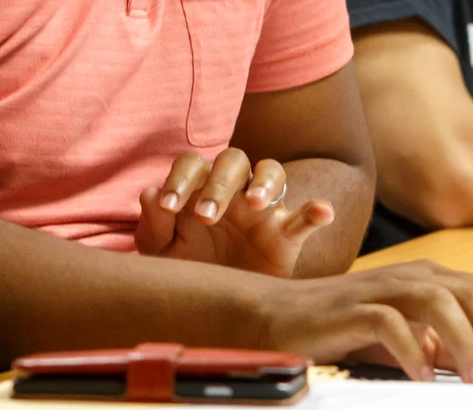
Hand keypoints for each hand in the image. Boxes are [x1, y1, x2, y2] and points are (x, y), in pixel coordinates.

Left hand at [136, 149, 334, 277]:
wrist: (218, 312)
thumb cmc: (188, 272)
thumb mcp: (162, 255)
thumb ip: (153, 225)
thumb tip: (150, 192)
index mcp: (199, 190)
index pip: (193, 165)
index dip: (180, 179)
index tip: (168, 206)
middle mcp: (232, 192)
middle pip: (233, 160)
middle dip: (219, 184)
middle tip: (207, 216)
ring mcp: (262, 211)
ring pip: (271, 171)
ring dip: (264, 182)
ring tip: (255, 204)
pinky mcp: (286, 236)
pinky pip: (304, 216)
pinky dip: (316, 210)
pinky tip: (322, 212)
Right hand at [253, 260, 472, 382]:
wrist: (282, 315)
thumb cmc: (346, 327)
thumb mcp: (406, 336)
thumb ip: (443, 344)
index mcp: (429, 277)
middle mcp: (411, 275)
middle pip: (470, 294)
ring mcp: (382, 287)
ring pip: (438, 302)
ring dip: (463, 341)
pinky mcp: (352, 307)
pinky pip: (389, 322)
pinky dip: (411, 349)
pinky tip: (422, 376)